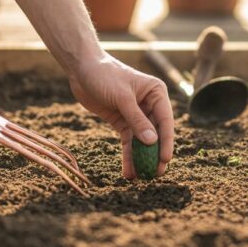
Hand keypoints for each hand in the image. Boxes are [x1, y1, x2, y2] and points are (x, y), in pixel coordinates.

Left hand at [68, 53, 173, 178]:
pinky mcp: (122, 120)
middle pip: (155, 133)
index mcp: (156, 93)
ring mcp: (136, 114)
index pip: (165, 121)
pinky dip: (128, 155)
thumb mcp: (122, 98)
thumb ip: (137, 120)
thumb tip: (152, 142)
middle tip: (155, 174)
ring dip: (141, 158)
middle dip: (154, 154)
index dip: (166, 142)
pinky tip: (128, 171)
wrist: (82, 69)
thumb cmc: (105, 75)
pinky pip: (128, 141)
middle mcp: (150, 104)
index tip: (164, 160)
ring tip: (141, 177)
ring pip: (141, 140)